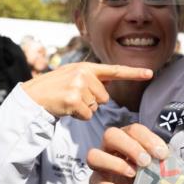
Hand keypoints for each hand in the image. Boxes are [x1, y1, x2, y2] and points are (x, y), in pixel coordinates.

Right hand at [22, 62, 152, 119]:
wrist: (33, 96)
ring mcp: (78, 86)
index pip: (114, 70)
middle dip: (92, 101)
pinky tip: (66, 108)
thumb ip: (92, 79)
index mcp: (86, 67)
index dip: (134, 73)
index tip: (150, 73)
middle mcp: (84, 73)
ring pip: (96, 107)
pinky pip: (87, 115)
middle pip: (105, 97)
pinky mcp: (73, 99)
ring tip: (68, 101)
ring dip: (84, 109)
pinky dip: (78, 116)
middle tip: (73, 97)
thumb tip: (109, 85)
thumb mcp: (73, 76)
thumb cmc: (55, 89)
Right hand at [87, 123, 169, 183]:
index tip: (162, 154)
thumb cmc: (147, 177)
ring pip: (93, 156)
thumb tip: (166, 158)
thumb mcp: (155, 165)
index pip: (133, 129)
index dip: (148, 139)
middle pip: (110, 135)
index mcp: (125, 138)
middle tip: (146, 162)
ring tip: (134, 174)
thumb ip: (160, 160)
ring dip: (117, 164)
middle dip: (130, 147)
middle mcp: (109, 148)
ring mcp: (99, 167)